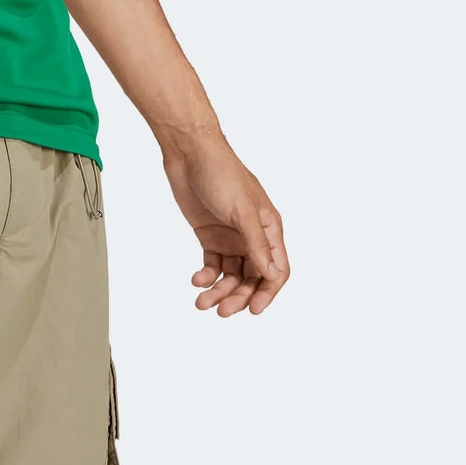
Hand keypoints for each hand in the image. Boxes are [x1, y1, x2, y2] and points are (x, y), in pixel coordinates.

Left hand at [162, 138, 288, 315]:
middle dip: (239, 296)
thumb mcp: (241, 210)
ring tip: (202, 302)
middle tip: (222, 311)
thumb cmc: (222, 173)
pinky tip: (196, 280)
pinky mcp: (210, 235)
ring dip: (219, 291)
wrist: (189, 152)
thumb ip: (256, 244)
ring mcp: (230, 237)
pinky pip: (212, 264)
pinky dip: (206, 276)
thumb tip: (272, 276)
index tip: (254, 310)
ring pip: (231, 275)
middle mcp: (252, 236)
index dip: (268, 292)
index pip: (276, 270)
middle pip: (252, 278)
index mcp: (269, 228)